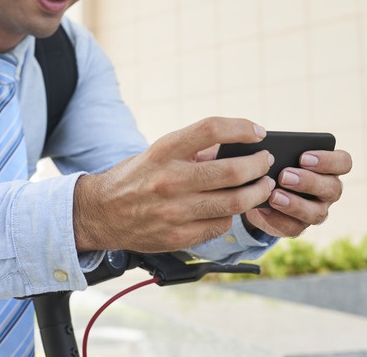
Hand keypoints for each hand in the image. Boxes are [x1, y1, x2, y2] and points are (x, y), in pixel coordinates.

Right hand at [73, 117, 275, 252]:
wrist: (100, 214)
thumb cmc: (135, 178)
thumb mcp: (157, 153)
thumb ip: (193, 150)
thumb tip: (234, 147)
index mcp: (163, 151)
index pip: (210, 130)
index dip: (241, 128)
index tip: (258, 132)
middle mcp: (169, 180)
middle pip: (232, 171)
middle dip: (258, 165)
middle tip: (266, 163)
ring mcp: (175, 212)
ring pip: (234, 202)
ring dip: (257, 192)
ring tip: (263, 186)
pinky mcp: (179, 237)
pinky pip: (220, 225)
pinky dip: (231, 215)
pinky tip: (231, 208)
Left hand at [242, 147, 351, 237]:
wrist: (260, 191)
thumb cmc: (275, 165)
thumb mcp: (279, 155)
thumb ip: (283, 151)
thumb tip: (270, 152)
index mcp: (330, 168)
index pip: (343, 162)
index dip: (327, 160)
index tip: (303, 157)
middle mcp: (329, 191)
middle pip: (331, 188)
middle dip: (308, 182)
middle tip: (284, 175)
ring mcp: (317, 211)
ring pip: (316, 213)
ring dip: (295, 204)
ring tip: (274, 196)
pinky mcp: (299, 226)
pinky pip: (293, 227)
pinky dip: (277, 218)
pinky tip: (263, 209)